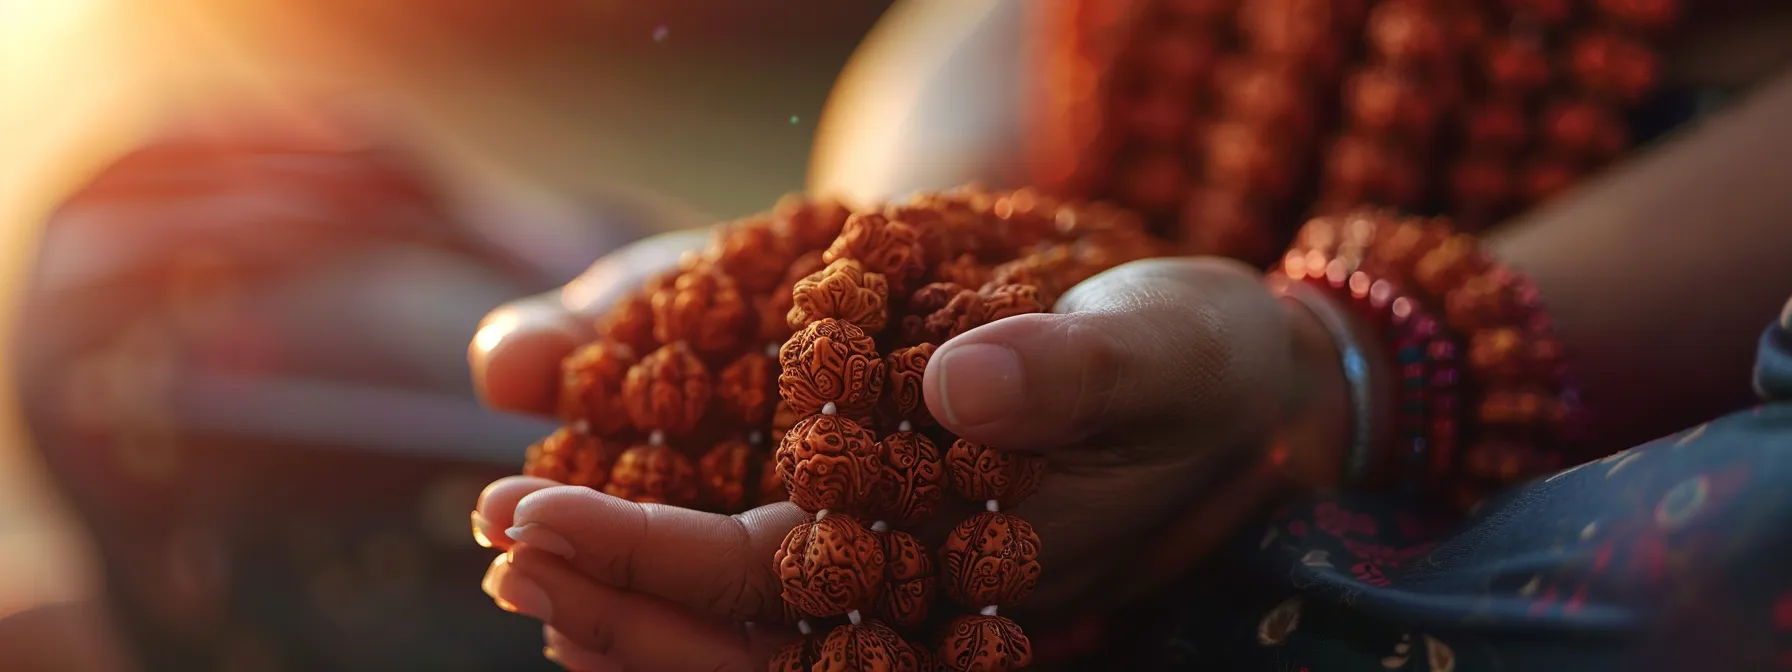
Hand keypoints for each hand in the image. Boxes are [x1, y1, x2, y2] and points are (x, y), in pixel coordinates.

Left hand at [471, 256, 1350, 670]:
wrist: (1226, 378)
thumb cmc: (1203, 363)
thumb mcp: (1164, 346)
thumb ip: (1078, 373)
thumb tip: (963, 387)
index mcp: (966, 566)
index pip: (779, 591)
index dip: (651, 564)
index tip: (531, 517)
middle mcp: (916, 590)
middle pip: (734, 633)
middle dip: (607, 593)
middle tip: (494, 535)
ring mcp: (896, 569)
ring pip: (739, 622)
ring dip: (623, 590)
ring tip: (513, 544)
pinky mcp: (888, 528)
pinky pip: (766, 572)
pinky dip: (674, 556)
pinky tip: (600, 529)